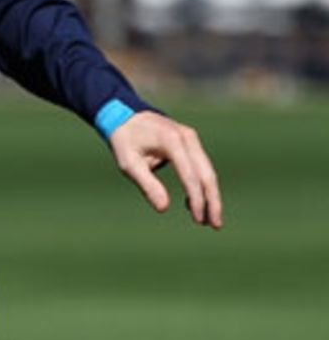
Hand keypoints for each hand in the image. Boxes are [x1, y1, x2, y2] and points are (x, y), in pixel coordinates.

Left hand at [109, 110, 222, 228]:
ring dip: (210, 195)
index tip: (198, 219)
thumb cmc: (124, 139)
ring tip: (210, 220)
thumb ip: (147, 184)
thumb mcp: (129, 163)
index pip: (190, 175)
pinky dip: (201, 185)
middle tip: (215, 225)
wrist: (123, 114)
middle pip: (206, 174)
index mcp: (171, 141)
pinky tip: (194, 203)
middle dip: (212, 201)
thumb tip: (164, 208)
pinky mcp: (190, 141)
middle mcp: (186, 137)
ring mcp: (190, 138)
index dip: (197, 199)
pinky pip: (201, 166)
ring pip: (207, 171)